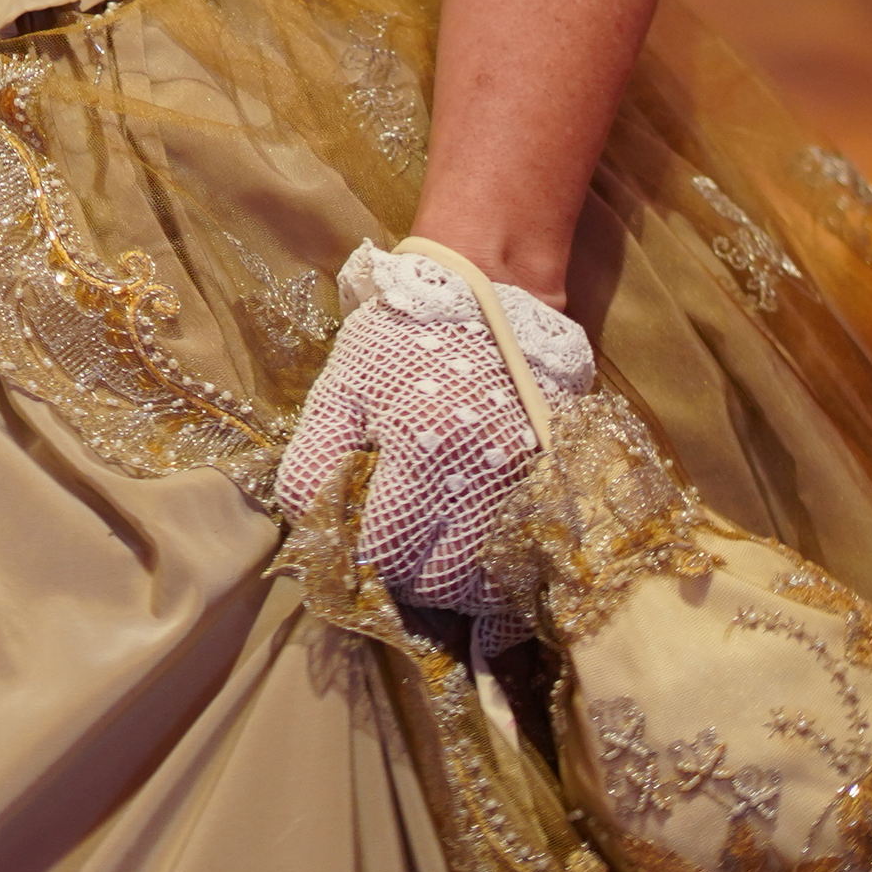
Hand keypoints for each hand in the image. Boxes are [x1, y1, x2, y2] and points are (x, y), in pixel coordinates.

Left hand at [276, 236, 588, 622]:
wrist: (489, 289)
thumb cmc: (403, 337)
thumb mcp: (341, 386)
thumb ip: (313, 461)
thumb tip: (311, 527)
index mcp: (423, 446)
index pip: (385, 548)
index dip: (362, 557)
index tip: (357, 546)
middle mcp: (486, 471)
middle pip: (442, 580)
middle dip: (408, 579)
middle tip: (395, 553)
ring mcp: (531, 478)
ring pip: (491, 579)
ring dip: (457, 581)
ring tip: (434, 554)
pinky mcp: (559, 477)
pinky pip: (531, 553)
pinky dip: (502, 568)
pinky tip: (477, 552)